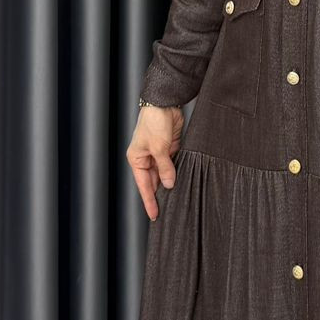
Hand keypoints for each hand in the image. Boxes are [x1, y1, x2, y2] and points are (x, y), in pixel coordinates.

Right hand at [126, 102, 183, 219]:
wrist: (165, 103)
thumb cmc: (154, 122)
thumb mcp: (159, 147)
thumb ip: (165, 168)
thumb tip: (169, 184)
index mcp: (137, 159)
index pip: (144, 185)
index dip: (149, 201)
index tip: (154, 215)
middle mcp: (146, 158)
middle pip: (153, 182)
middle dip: (160, 195)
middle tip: (168, 212)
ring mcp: (159, 154)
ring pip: (164, 175)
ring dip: (170, 185)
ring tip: (177, 200)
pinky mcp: (170, 149)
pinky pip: (173, 166)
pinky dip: (177, 174)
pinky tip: (182, 183)